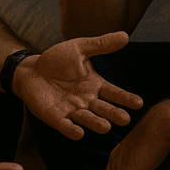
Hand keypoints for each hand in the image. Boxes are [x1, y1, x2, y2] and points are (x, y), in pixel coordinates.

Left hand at [14, 31, 143, 139]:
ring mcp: (71, 110)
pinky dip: (71, 130)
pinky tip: (79, 134)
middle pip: (103, 109)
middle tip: (125, 120)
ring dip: (95, 123)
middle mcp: (86, 101)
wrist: (30, 69)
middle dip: (113, 114)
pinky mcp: (54, 117)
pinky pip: (64, 125)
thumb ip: (101, 45)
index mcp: (94, 86)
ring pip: (86, 118)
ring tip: (106, 127)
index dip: (125, 99)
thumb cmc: (57, 60)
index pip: (113, 93)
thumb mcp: (80, 48)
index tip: (139, 103)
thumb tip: (125, 36)